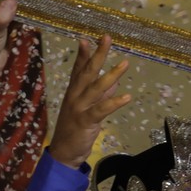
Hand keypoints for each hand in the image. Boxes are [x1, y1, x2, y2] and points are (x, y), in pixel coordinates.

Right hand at [48, 35, 132, 167]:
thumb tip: (113, 82)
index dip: (83, 54)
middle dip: (98, 54)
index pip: (79, 69)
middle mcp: (75, 96)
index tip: (88, 38)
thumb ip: (99, 95)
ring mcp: (79, 108)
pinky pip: (101, 110)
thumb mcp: (87, 109)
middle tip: (107, 37)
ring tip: (125, 63)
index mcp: (74, 92)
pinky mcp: (86, 121)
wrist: (63, 153)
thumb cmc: (75, 130)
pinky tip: (127, 97)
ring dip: (111, 75)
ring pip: (96, 88)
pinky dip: (114, 103)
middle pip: (87, 72)